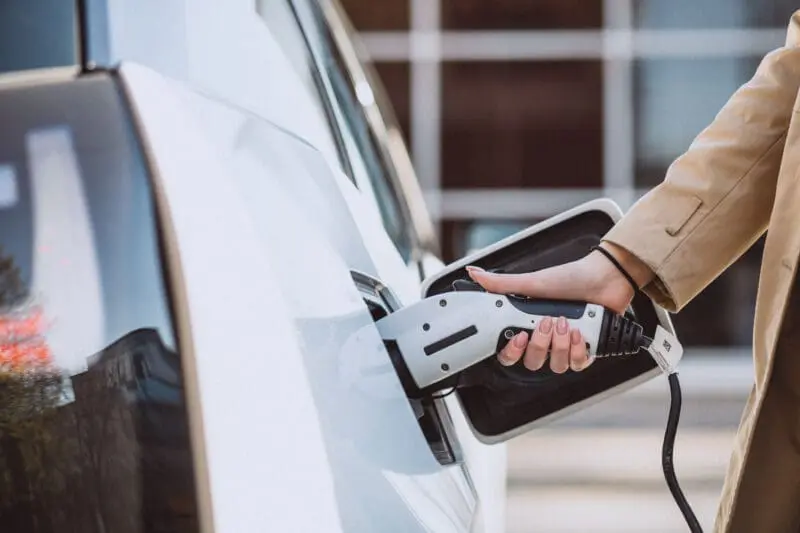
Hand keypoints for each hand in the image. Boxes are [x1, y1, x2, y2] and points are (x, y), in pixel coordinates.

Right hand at [466, 243, 652, 373]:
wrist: (605, 277)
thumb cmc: (570, 278)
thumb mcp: (532, 282)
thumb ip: (502, 283)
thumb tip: (475, 273)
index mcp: (528, 324)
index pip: (511, 352)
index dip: (511, 351)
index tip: (519, 336)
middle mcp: (545, 338)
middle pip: (533, 363)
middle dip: (540, 344)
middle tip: (546, 322)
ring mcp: (565, 345)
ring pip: (556, 366)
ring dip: (560, 345)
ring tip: (566, 324)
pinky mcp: (586, 349)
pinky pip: (577, 364)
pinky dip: (579, 349)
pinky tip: (580, 332)